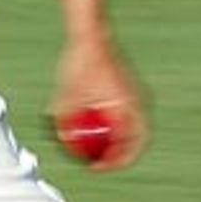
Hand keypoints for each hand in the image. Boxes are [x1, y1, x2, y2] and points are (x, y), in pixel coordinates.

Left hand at [51, 39, 149, 171]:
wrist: (91, 34)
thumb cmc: (80, 62)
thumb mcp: (66, 95)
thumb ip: (64, 118)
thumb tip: (62, 140)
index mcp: (127, 106)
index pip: (132, 145)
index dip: (116, 162)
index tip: (97, 167)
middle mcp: (138, 101)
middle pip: (135, 140)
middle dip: (117, 155)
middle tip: (97, 163)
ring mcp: (136, 94)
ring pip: (132, 126)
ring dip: (116, 138)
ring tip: (95, 143)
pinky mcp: (129, 88)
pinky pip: (126, 113)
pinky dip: (114, 123)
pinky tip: (95, 123)